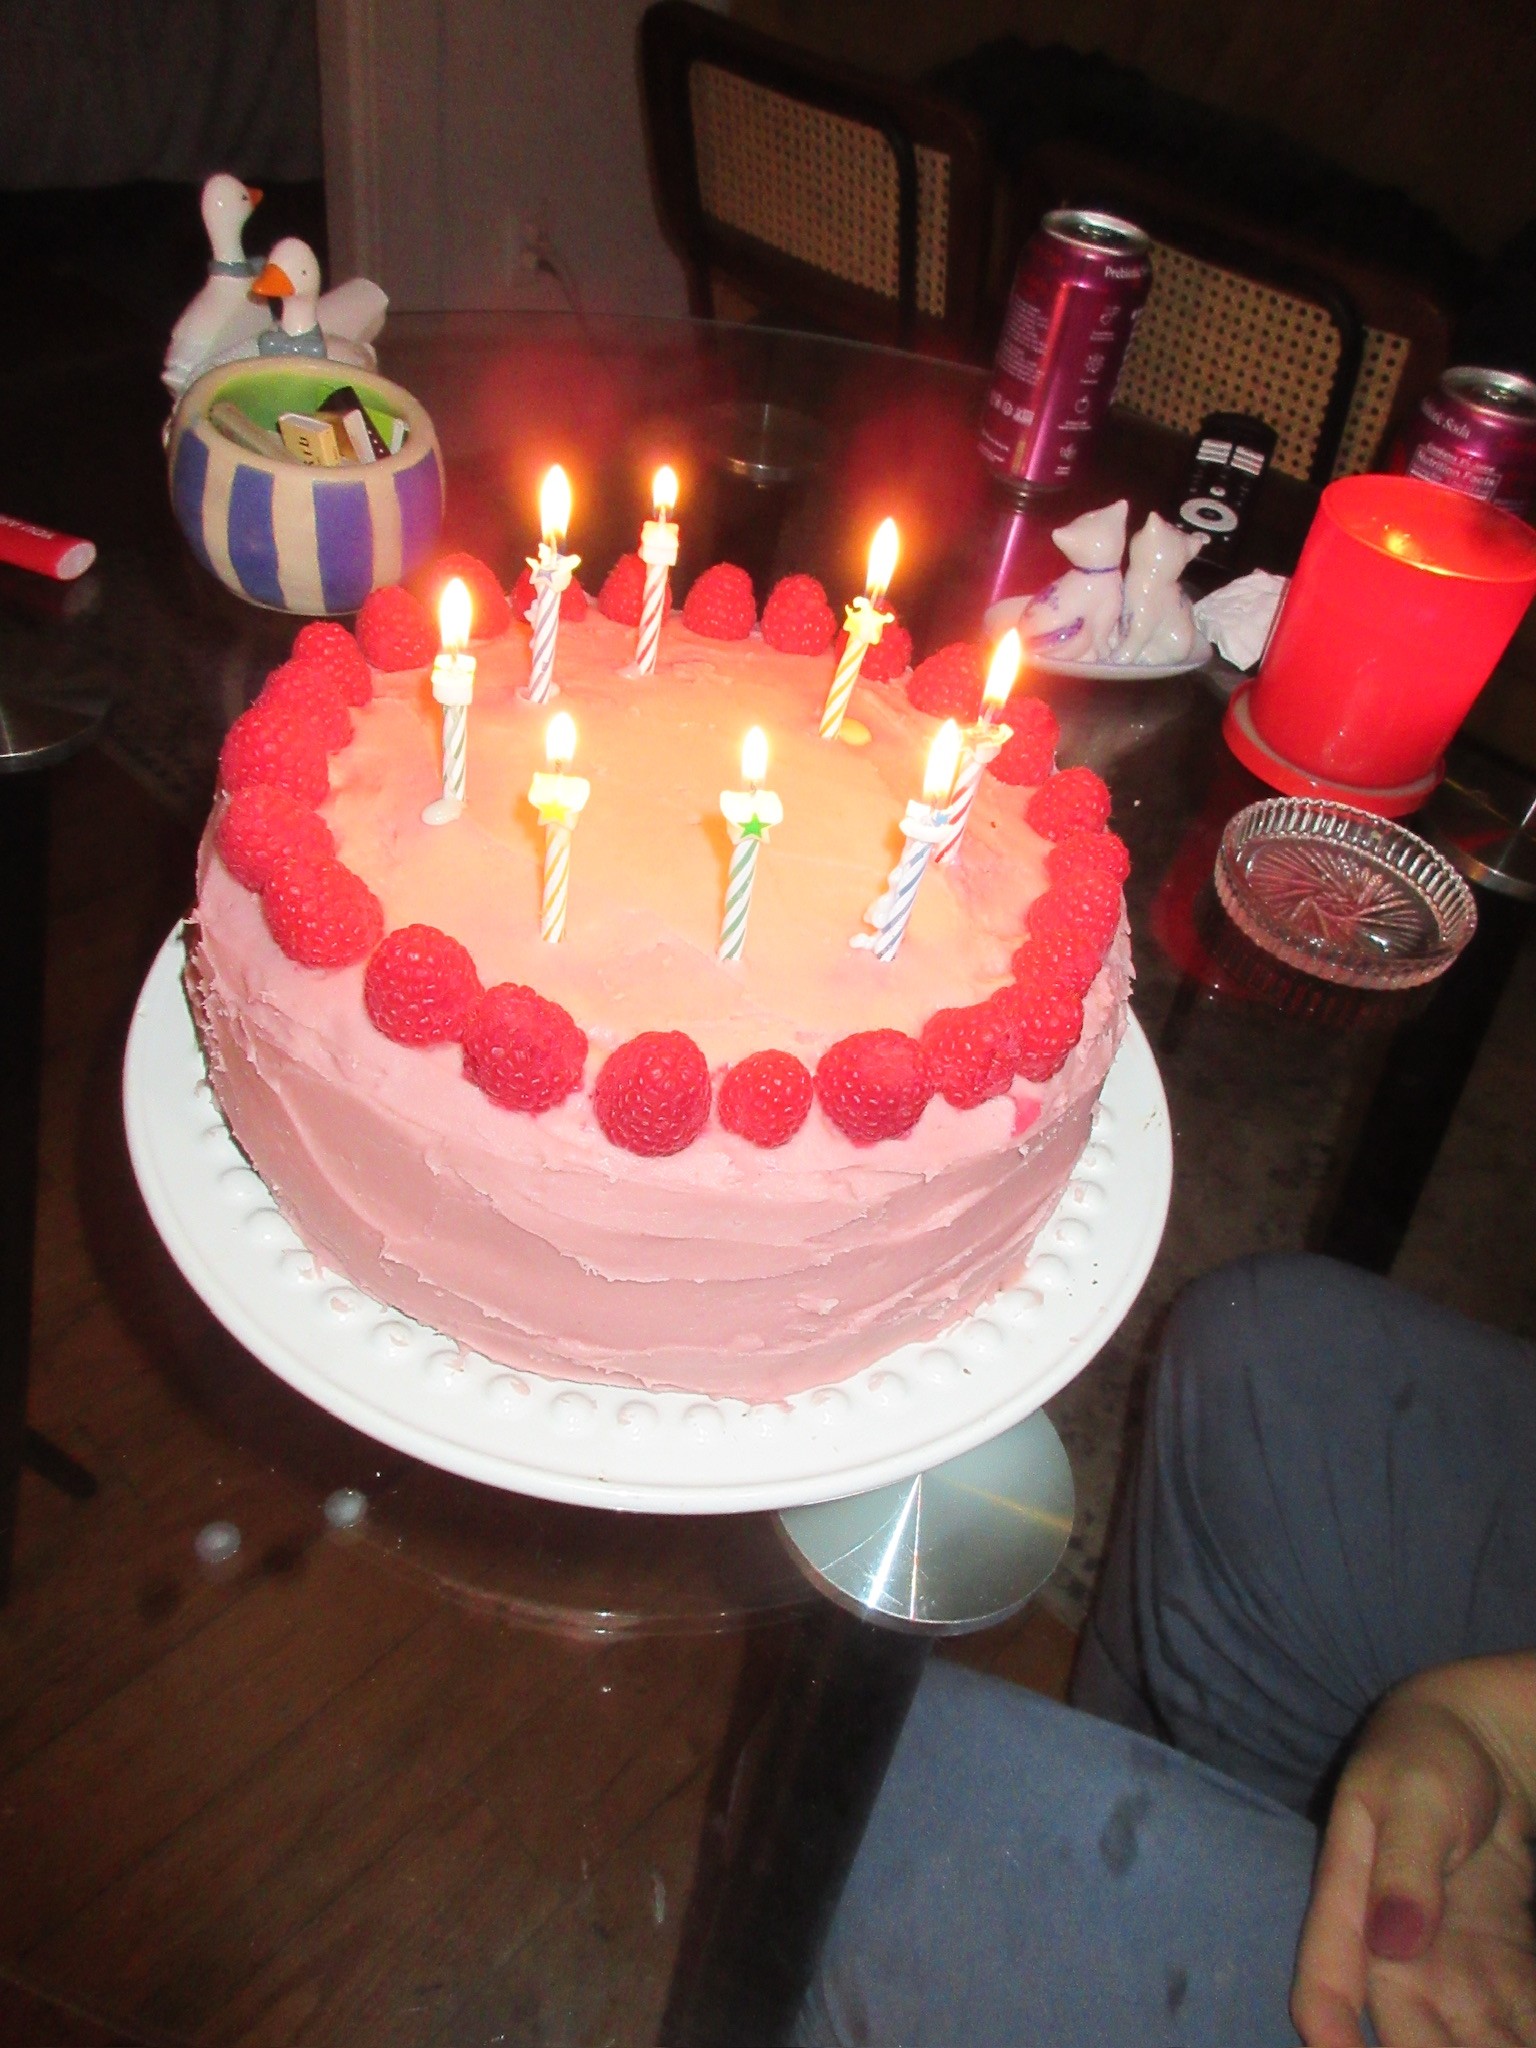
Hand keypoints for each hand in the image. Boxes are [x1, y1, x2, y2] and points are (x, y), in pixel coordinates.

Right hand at [1292, 1654, 1535, 2045]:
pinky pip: (1518, 2019)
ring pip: (1471, 2042)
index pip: (1326, 1989)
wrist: (1477, 1738)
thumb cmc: (1427, 1754)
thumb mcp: (1415, 1796)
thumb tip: (1393, 1943)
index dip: (1335, 2038)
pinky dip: (1528, 2035)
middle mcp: (1394, 1954)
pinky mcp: (1499, 1969)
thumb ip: (1405, 1865)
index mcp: (1353, 1906)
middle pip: (1411, 2038)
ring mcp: (1451, 1966)